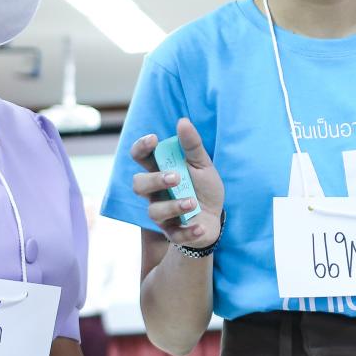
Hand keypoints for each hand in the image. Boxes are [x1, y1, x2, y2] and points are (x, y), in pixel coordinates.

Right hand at [130, 119, 224, 250]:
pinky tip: (200, 226)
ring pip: (154, 212)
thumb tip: (183, 121)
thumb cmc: (204, 188)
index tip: (153, 139)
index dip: (141, 148)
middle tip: (176, 177)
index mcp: (160, 171)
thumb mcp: (203, 165)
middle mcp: (155, 193)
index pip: (140, 157)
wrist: (216, 217)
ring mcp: (162, 214)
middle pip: (138, 185)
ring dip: (174, 206)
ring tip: (193, 203)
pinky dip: (188, 231)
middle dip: (155, 180)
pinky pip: (174, 234)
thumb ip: (192, 145)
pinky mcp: (173, 233)